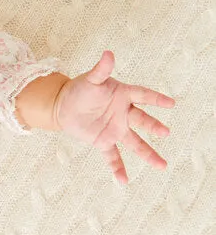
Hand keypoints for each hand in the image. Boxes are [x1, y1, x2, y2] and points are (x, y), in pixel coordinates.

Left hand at [52, 50, 175, 184]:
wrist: (63, 105)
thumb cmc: (79, 89)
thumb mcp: (89, 79)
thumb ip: (100, 70)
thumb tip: (108, 54)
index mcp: (122, 95)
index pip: (142, 96)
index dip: (156, 99)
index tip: (170, 103)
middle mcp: (123, 113)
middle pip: (142, 121)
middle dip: (153, 126)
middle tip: (165, 132)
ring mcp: (115, 129)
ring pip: (135, 143)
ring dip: (148, 154)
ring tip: (162, 165)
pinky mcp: (103, 141)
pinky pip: (112, 156)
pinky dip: (117, 168)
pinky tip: (123, 181)